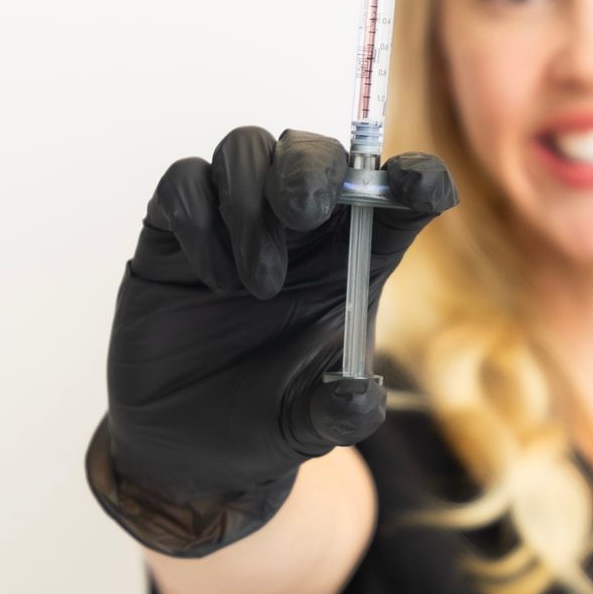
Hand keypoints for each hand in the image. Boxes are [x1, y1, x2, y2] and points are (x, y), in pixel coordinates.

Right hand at [85, 126, 456, 556]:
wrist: (188, 444)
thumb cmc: (267, 421)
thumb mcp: (314, 428)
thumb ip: (343, 414)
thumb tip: (361, 394)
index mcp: (353, 259)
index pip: (394, 196)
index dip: (416, 178)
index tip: (417, 187)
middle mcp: (299, 230)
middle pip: (316, 152)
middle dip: (312, 169)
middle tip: (302, 214)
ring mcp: (234, 221)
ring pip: (247, 149)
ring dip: (251, 204)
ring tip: (256, 285)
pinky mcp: (175, 230)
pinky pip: (185, 179)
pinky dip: (199, 218)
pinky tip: (212, 280)